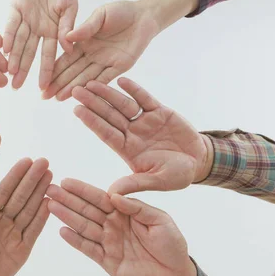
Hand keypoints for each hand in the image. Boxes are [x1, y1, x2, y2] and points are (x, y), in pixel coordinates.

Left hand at [0, 158, 51, 275]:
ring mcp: (13, 233)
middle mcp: (2, 220)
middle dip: (32, 179)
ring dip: (40, 193)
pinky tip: (49, 203)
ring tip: (50, 176)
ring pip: (29, 210)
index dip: (15, 176)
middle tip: (44, 162)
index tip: (26, 161)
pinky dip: (42, 218)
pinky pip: (33, 231)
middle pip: (20, 196)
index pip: (3, 191)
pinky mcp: (22, 249)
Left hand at [4, 0, 91, 89]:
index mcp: (53, 33)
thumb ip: (68, 27)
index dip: (45, 71)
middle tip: (15, 86)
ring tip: (9, 73)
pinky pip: (11, 24)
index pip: (48, 55)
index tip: (43, 87)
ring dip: (14, 57)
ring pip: (19, 42)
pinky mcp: (16, 9)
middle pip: (29, 53)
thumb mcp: (70, 8)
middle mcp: (37, 30)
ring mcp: (26, 20)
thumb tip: (69, 49)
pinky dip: (9, 36)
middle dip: (23, 70)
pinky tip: (5, 49)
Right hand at [43, 1, 159, 100]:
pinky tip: (83, 93)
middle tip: (45, 96)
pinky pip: (106, 78)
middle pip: (72, 72)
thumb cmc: (120, 11)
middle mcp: (92, 55)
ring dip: (73, 88)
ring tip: (59, 98)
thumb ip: (86, 28)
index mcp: (84, 43)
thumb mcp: (100, 15)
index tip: (42, 80)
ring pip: (86, 78)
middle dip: (59, 84)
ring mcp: (105, 62)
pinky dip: (95, 86)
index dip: (54, 70)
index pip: (66, 59)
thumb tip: (67, 37)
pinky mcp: (120, 66)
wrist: (144, 15)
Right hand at [47, 179, 196, 275]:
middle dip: (67, 200)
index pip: (100, 198)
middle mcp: (112, 225)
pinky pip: (88, 249)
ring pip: (83, 227)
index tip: (66, 181)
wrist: (175, 274)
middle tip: (49, 190)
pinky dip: (75, 240)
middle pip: (86, 210)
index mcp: (124, 212)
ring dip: (66, 216)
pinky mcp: (107, 260)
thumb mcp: (159, 220)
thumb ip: (137, 207)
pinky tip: (62, 231)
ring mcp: (108, 242)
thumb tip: (114, 196)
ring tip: (50, 206)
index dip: (82, 190)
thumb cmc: (171, 243)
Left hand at [71, 78, 210, 194]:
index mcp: (128, 150)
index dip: (92, 121)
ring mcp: (145, 121)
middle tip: (75, 91)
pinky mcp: (159, 112)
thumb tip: (112, 194)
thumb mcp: (158, 181)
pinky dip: (134, 89)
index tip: (76, 110)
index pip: (106, 133)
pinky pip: (144, 98)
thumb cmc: (177, 175)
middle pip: (109, 116)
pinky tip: (121, 81)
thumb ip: (135, 184)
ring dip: (108, 94)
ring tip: (92, 83)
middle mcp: (133, 133)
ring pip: (123, 105)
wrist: (199, 162)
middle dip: (93, 103)